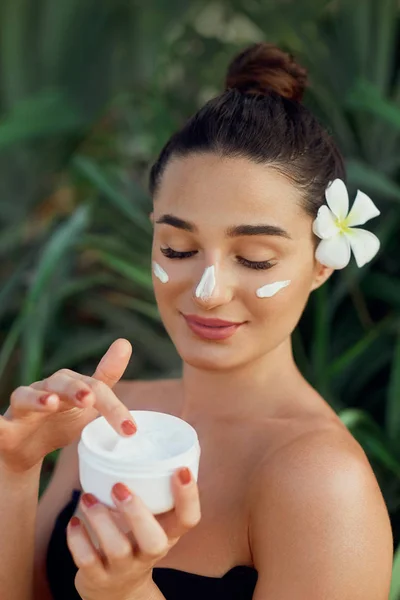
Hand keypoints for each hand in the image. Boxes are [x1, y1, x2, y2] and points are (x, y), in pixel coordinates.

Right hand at [0, 339, 137, 472]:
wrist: (28, 449)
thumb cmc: (62, 419)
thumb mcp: (88, 404)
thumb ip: (106, 377)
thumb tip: (125, 342)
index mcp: (69, 385)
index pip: (94, 388)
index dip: (112, 407)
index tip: (130, 428)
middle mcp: (45, 389)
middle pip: (61, 384)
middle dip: (75, 389)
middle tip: (89, 399)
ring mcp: (23, 406)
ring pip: (25, 396)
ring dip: (38, 398)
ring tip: (51, 403)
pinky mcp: (5, 427)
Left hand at [66, 467, 200, 599]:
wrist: (117, 589)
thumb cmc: (137, 538)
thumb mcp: (153, 519)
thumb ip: (152, 488)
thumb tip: (139, 431)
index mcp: (169, 532)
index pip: (190, 519)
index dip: (189, 496)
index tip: (181, 468)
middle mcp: (150, 553)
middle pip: (154, 541)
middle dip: (137, 513)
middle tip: (119, 486)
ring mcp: (124, 568)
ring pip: (117, 549)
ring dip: (100, 520)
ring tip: (87, 497)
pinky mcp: (98, 578)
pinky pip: (87, 561)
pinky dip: (78, 540)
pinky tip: (74, 522)